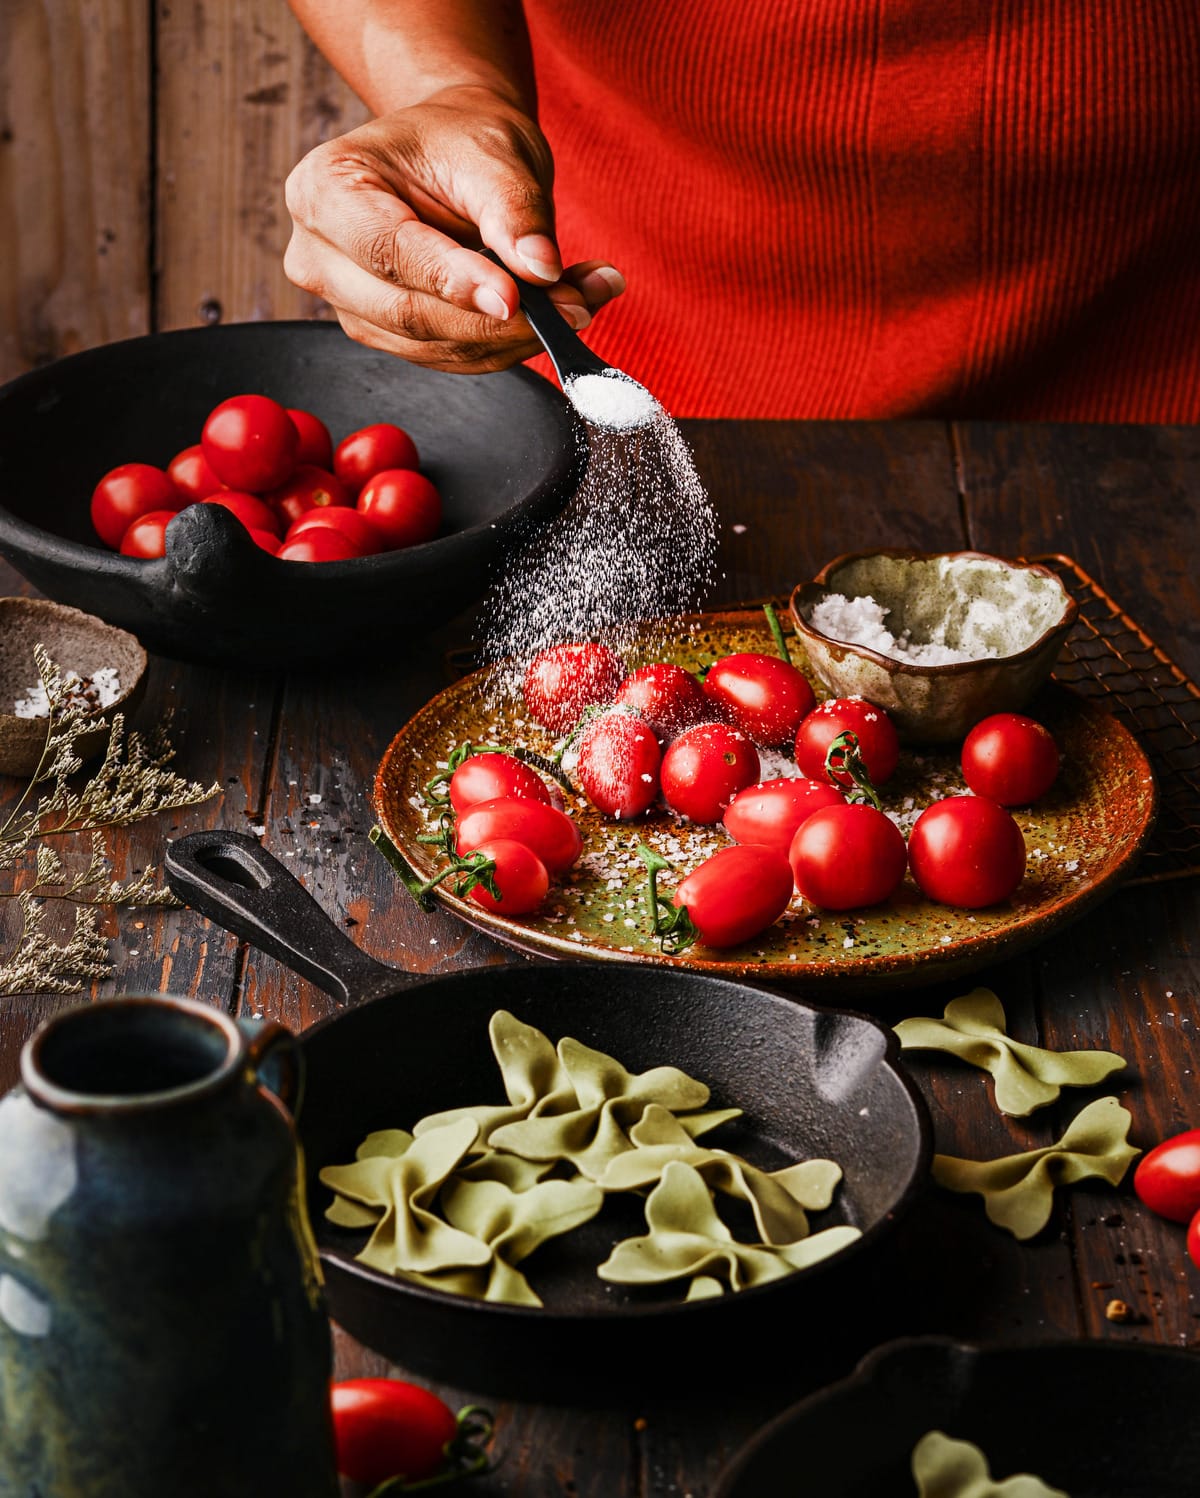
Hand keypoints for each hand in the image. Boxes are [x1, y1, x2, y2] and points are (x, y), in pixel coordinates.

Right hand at [283, 86, 624, 372]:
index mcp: (326, 190)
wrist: (451, 152)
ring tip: (582, 300)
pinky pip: (450, 358)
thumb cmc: (458, 139)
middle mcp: (322, 256)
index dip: (453, 281)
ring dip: (514, 338)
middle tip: (575, 304)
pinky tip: (554, 313)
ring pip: (434, 347)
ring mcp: (350, 304)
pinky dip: (508, 344)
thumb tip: (539, 270)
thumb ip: (513, 210)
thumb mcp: (493, 152)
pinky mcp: (386, 335)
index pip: (387, 251)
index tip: (514, 296)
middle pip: (408, 313)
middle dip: (498, 320)